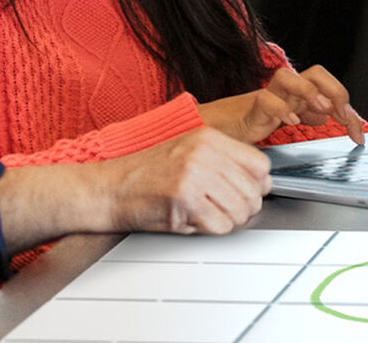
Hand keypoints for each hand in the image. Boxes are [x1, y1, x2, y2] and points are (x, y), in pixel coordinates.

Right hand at [102, 128, 271, 234]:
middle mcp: (204, 152)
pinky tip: (193, 221)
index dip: (257, 185)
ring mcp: (195, 174)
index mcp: (208, 137)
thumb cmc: (143, 175)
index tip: (247, 193)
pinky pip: (221, 225)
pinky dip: (211, 230)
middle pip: (254, 190)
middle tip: (224, 211)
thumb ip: (221, 162)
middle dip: (244, 208)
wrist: (107, 189)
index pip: (260, 164)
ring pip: (240, 210)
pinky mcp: (185, 199)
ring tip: (207, 215)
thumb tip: (258, 182)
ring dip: (228, 221)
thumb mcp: (186, 153)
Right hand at [199, 66, 364, 144]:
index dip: (347, 107)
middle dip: (336, 90)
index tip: (357, 133)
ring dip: (310, 91)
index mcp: (296, 95)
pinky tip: (290, 122)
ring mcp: (267, 97)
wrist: (214, 129)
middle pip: (315, 73)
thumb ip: (305, 116)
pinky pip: (265, 99)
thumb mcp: (284, 121)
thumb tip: (326, 116)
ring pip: (289, 76)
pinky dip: (281, 109)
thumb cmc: (246, 123)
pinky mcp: (250, 109)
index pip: (328, 88)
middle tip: (343, 115)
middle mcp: (284, 92)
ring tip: (321, 109)